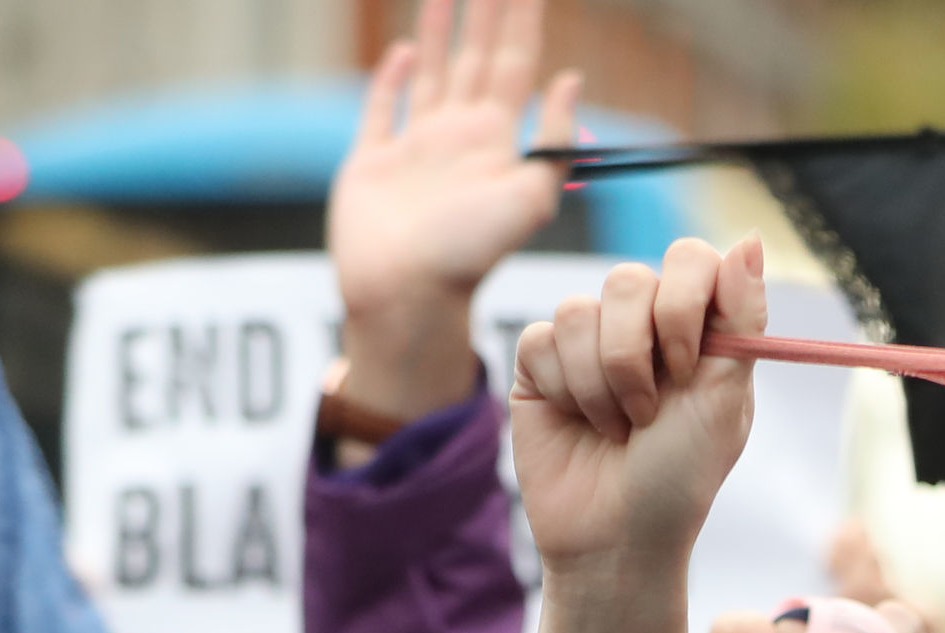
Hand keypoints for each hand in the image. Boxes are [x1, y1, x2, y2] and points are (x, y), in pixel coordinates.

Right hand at [330, 0, 581, 421]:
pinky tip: (402, 54)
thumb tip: (571, 82)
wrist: (409, 293)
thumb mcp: (531, 197)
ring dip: (440, 36)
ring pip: (433, 75)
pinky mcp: (373, 162)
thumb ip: (552, 142)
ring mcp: (417, 148)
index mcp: (497, 141)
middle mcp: (460, 138)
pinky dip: (392, 81)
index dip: (522, 23)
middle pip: (477, 60)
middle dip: (486, 17)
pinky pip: (384, 110)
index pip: (515, 65)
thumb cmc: (470, 253)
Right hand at [509, 235, 763, 632]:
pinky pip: (542, 339)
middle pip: (629, 278)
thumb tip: (751, 237)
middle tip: (654, 410)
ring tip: (620, 428)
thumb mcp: (726, 400)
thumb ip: (741, 317)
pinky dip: (568, 388)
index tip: (692, 360)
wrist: (618, 537)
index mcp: (700, 330)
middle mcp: (644, 327)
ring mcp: (589, 342)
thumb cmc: (681, 477)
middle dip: (641, 352)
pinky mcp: (541, 364)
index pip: (691, 259)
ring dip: (605, 381)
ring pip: (580, 310)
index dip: (686, 299)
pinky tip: (581, 424)